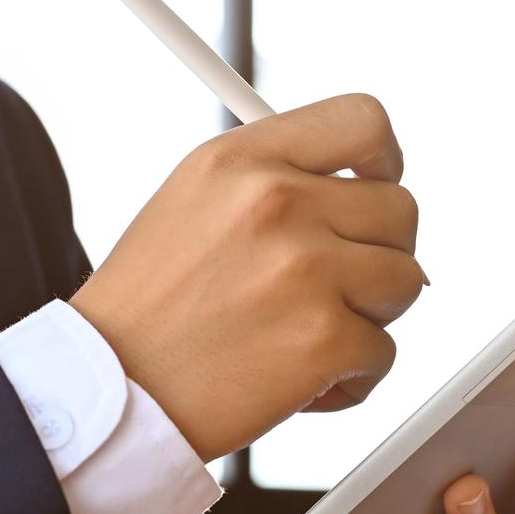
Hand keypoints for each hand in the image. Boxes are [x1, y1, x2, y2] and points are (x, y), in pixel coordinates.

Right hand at [70, 94, 423, 461]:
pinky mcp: (323, 339)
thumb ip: (273, 180)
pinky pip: (383, 354)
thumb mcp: (192, 203)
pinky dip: (350, 380)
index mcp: (242, 159)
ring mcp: (305, 270)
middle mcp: (276, 201)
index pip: (363, 122)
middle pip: (400, 211)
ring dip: (368, 319)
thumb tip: (362, 187)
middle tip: (330, 291)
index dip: (388, 160)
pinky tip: (297, 383)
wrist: (109, 391)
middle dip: (377, 257)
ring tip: (304, 338)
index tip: (379, 186)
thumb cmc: (147, 311)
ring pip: (405, 282)